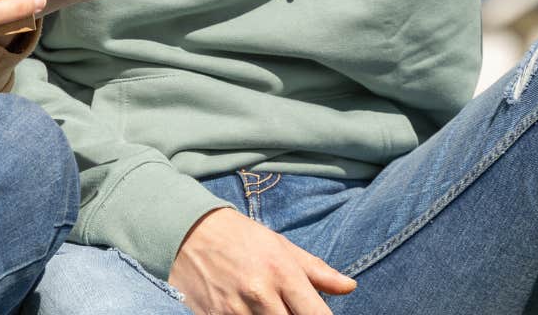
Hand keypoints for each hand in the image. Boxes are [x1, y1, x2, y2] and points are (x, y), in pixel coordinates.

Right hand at [168, 207, 354, 314]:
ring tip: (270, 308)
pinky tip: (248, 312)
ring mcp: (234, 311)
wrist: (187, 231)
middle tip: (291, 309)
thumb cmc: (240, 237)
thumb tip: (349, 286)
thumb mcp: (281, 246)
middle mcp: (260, 294)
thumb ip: (317, 270)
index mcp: (282, 273)